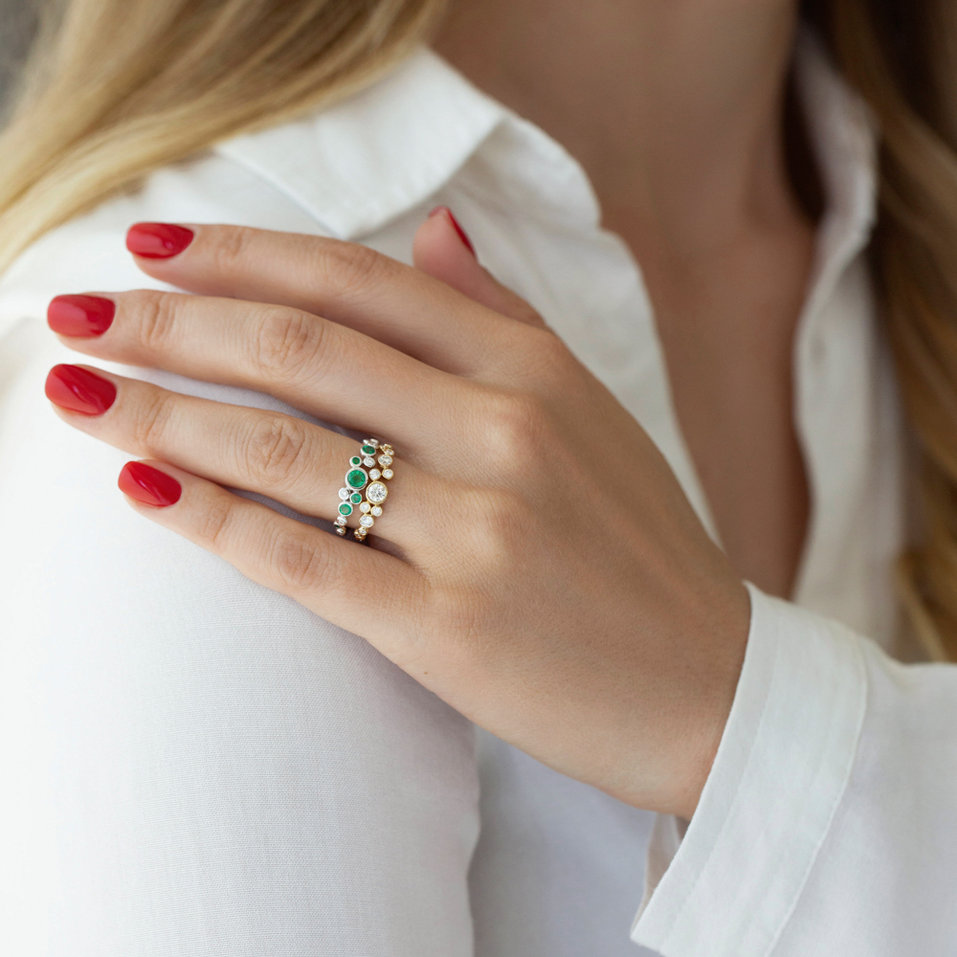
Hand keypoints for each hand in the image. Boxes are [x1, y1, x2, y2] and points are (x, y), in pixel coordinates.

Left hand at [43, 212, 750, 819]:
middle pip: (300, 349)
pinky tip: (139, 485)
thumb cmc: (640, 547)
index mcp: (534, 370)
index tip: (154, 250)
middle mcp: (506, 431)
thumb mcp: (592, 410)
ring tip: (73, 390)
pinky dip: (209, 519)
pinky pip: (304, 560)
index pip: (358, 282)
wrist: (709, 685)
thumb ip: (505, 316)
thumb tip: (434, 230)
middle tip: (78, 313)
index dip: (242, 256)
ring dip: (161, 410)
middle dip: (170, 324)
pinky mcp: (452, 628)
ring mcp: (481, 530)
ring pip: (284, 448)